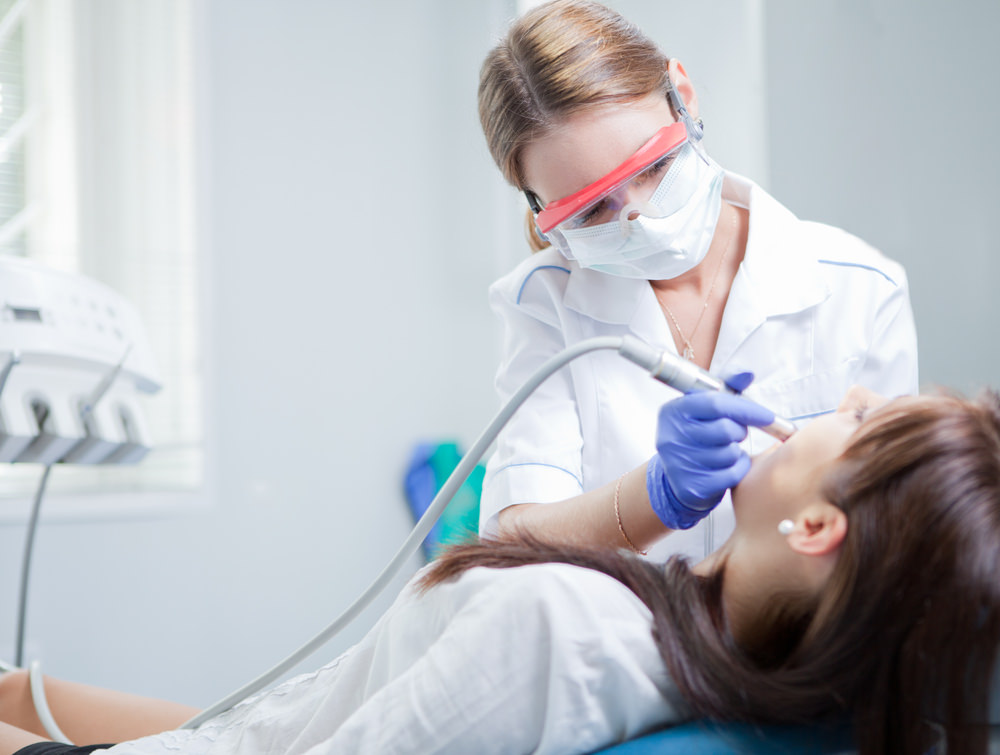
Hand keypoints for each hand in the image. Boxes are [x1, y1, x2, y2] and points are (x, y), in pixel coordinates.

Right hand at [647, 385, 774, 529]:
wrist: (677, 477)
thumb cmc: (697, 434)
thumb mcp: (705, 408)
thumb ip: (728, 388)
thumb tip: (747, 373)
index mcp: (674, 411)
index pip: (715, 403)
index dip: (745, 409)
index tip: (766, 416)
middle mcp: (671, 436)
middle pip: (725, 429)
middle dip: (739, 431)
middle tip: (735, 433)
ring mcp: (679, 463)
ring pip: (729, 453)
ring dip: (736, 452)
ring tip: (726, 450)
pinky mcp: (691, 487)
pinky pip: (731, 475)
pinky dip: (737, 469)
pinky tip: (728, 466)